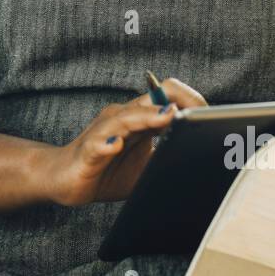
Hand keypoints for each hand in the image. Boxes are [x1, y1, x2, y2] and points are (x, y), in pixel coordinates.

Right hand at [45, 78, 207, 207]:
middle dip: (176, 103)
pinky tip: (115, 146)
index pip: (166, 96)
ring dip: (146, 118)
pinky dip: (107, 145)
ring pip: (125, 118)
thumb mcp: (147, 166)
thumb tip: (202, 157)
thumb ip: (168, 156)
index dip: (189, 101)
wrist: (63, 178)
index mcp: (138, 118)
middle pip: (149, 99)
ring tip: (166, 117)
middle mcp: (122, 117)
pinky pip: (97, 145)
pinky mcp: (87, 151)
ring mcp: (103, 131)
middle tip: (200, 112)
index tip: (211, 115)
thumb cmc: (106, 171)